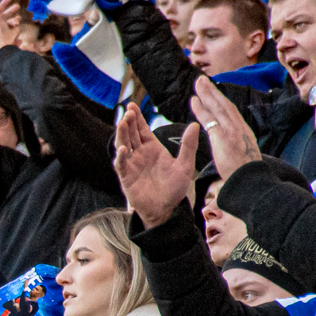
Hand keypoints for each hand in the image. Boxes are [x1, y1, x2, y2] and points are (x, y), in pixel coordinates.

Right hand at [112, 104, 198, 228]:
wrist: (166, 209)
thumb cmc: (175, 189)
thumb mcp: (185, 165)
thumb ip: (188, 145)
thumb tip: (195, 124)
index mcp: (152, 148)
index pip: (142, 129)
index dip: (137, 117)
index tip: (133, 105)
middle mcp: (140, 154)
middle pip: (131, 133)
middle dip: (128, 122)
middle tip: (129, 110)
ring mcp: (132, 165)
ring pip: (123, 145)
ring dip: (122, 134)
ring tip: (123, 123)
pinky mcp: (126, 177)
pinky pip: (121, 164)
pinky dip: (121, 157)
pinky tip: (123, 149)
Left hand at [191, 77, 260, 178]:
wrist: (252, 182)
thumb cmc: (248, 176)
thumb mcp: (246, 159)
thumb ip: (241, 150)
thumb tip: (240, 151)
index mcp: (245, 133)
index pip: (232, 113)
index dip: (222, 102)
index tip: (214, 94)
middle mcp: (240, 128)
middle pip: (225, 105)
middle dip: (213, 91)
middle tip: (203, 80)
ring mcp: (232, 131)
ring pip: (218, 107)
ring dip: (207, 93)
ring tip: (198, 83)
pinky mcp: (223, 137)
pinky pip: (209, 119)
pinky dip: (201, 108)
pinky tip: (194, 100)